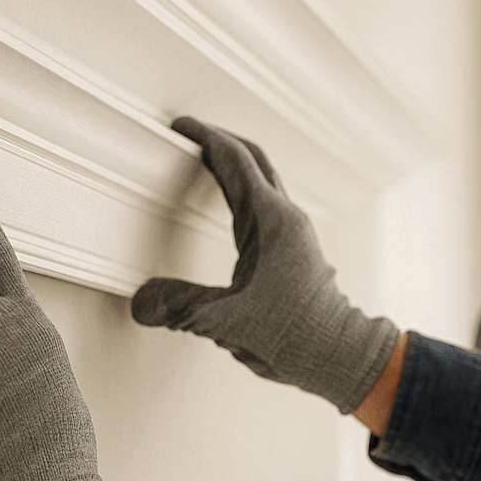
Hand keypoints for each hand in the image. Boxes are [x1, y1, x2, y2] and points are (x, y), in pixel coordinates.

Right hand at [131, 116, 398, 413]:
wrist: (338, 354)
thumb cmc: (295, 335)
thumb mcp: (226, 320)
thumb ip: (180, 306)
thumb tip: (141, 301)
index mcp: (272, 221)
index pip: (236, 161)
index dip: (206, 138)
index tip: (181, 126)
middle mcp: (287, 219)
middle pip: (254, 160)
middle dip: (221, 142)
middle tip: (189, 134)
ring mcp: (295, 232)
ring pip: (263, 181)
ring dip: (235, 165)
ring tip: (204, 160)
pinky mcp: (295, 249)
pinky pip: (267, 205)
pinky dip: (244, 191)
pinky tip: (230, 204)